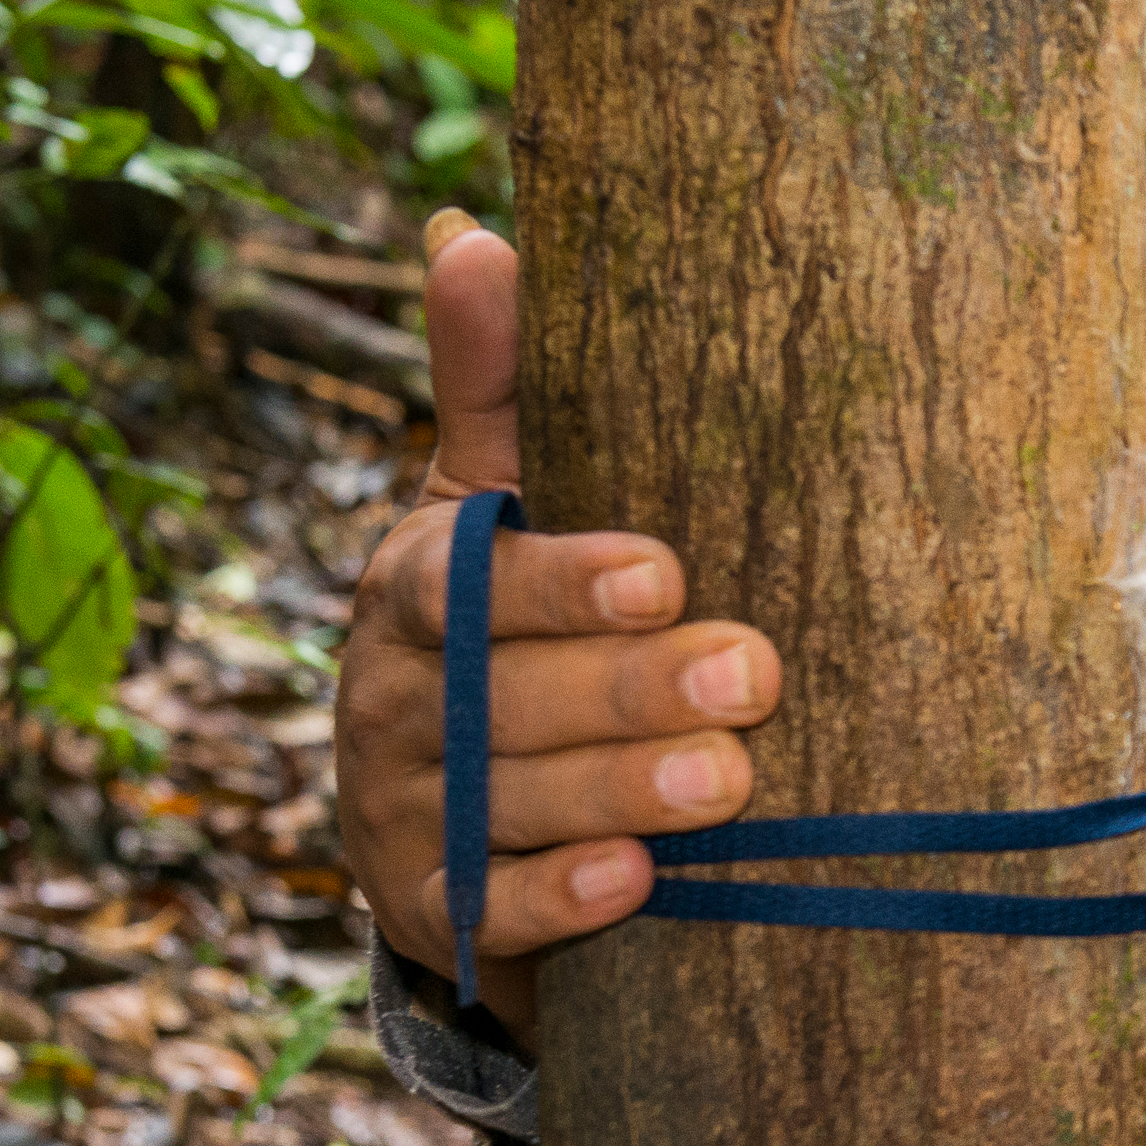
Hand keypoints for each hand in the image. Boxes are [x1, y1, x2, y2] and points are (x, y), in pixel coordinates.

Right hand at [331, 214, 783, 1049]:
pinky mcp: (429, 915)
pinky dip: (558, 901)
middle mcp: (390, 699)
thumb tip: (472, 229)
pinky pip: (488, 913)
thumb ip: (497, 388)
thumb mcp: (491, 505)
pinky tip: (636, 886)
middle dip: (629, 687)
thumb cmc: (504, 623)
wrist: (447, 811)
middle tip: (756, 671)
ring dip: (620, 793)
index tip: (667, 571)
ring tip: (730, 780)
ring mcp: (401, 812)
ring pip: (505, 805)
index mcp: (411, 588)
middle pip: (502, 697)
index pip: (466, 579)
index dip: (561, 579)